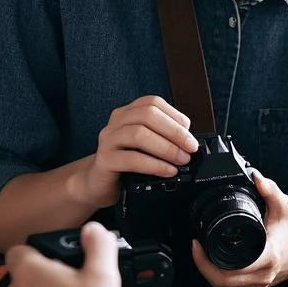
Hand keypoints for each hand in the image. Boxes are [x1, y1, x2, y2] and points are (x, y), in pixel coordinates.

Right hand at [80, 95, 198, 207]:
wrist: (97, 183)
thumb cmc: (125, 163)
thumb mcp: (145, 145)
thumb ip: (162, 137)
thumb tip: (188, 141)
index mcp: (127, 113)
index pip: (152, 103)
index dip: (174, 115)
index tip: (190, 131)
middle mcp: (116, 122)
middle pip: (147, 115)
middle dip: (174, 131)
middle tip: (190, 147)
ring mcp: (108, 140)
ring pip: (138, 134)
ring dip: (166, 147)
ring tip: (181, 159)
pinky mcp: (104, 160)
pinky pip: (131, 159)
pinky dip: (154, 165)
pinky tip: (168, 170)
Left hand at [191, 171, 287, 286]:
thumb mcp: (284, 205)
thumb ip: (269, 189)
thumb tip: (255, 176)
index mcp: (267, 256)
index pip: (228, 270)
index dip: (206, 261)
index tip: (197, 244)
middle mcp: (263, 274)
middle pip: (221, 283)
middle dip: (202, 267)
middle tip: (195, 248)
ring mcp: (261, 284)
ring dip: (210, 274)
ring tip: (202, 254)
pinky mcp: (259, 286)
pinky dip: (220, 279)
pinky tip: (215, 265)